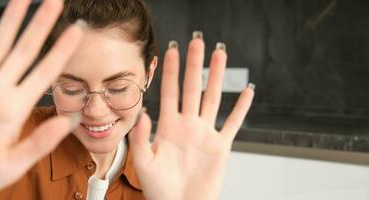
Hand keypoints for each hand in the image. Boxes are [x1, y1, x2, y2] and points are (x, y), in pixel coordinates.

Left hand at [129, 34, 254, 199]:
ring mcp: (205, 134)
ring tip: (220, 54)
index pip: (169, 92)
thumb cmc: (160, 191)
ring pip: (213, 98)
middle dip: (194, 65)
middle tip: (197, 42)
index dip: (170, 72)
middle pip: (192, 88)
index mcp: (168, 127)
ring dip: (217, 76)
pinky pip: (233, 123)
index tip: (171, 51)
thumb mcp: (144, 163)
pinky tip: (247, 92)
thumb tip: (144, 114)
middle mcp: (187, 126)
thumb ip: (142, 138)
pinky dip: (241, 108)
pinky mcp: (221, 147)